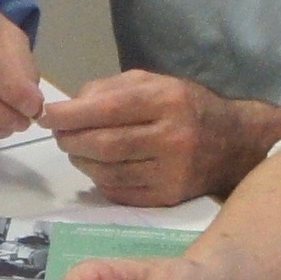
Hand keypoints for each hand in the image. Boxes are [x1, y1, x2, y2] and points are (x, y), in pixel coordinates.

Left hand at [40, 70, 259, 207]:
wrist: (234, 144)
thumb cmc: (187, 107)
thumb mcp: (155, 83)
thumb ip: (111, 88)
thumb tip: (69, 107)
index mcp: (167, 100)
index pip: (109, 108)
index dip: (71, 114)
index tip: (46, 115)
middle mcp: (172, 137)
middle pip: (103, 144)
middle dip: (71, 140)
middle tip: (60, 135)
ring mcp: (171, 171)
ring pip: (107, 171)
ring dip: (82, 161)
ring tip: (77, 150)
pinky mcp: (168, 196)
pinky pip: (119, 191)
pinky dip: (100, 180)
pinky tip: (99, 168)